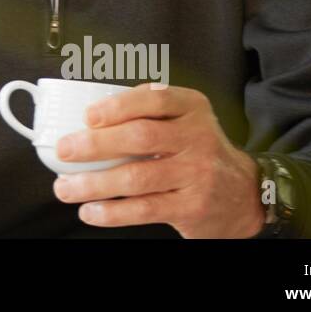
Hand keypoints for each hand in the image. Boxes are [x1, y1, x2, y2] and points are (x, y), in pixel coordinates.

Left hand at [50, 83, 264, 237]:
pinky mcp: (191, 207)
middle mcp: (197, 139)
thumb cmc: (200, 150)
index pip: (154, 99)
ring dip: (93, 184)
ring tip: (64, 188)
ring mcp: (196, 175)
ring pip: (136, 178)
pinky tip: (90, 211)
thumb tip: (91, 112)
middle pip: (140, 137)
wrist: (246, 194)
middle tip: (64, 151)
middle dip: (95, 145)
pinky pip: (144, 209)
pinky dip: (112, 212)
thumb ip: (150, 108)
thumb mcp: (187, 118)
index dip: (118, 106)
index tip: (88, 116)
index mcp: (192, 109)